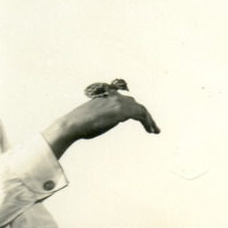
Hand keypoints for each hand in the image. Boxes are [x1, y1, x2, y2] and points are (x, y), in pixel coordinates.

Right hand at [42, 93, 159, 158]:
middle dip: (146, 116)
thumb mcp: (97, 117)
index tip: (143, 121)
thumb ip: (109, 115)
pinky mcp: (121, 110)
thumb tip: (119, 118)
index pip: (128, 101)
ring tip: (155, 131)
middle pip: (136, 104)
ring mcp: (117, 102)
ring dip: (150, 120)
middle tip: (153, 128)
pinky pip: (140, 115)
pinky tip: (151, 130)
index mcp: (108, 96)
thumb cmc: (81, 126)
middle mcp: (114, 97)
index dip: (137, 110)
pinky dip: (148, 122)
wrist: (72, 125)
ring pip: (141, 109)